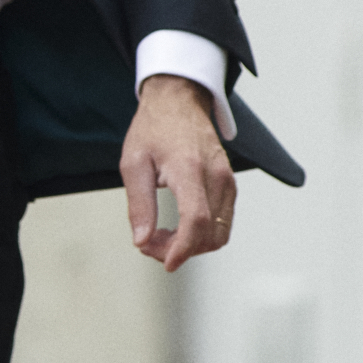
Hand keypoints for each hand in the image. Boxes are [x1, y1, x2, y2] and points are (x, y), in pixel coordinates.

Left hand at [121, 74, 235, 270]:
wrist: (178, 100)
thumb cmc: (154, 127)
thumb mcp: (133, 164)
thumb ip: (139, 204)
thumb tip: (142, 239)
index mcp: (189, 169)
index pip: (196, 221)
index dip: (182, 249)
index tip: (165, 262)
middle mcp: (216, 176)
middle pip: (209, 234)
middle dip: (180, 250)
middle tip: (149, 243)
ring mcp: (227, 180)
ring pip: (219, 233)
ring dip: (191, 245)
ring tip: (161, 236)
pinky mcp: (229, 185)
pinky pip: (222, 222)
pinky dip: (201, 234)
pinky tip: (177, 228)